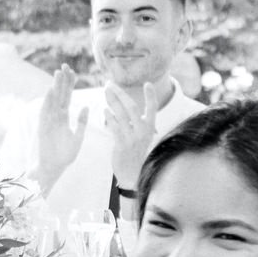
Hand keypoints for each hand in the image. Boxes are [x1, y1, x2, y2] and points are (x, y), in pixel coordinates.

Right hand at [33, 67, 87, 191]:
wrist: (53, 167)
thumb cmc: (65, 155)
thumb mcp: (77, 137)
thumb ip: (81, 122)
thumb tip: (86, 106)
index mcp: (64, 118)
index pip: (67, 97)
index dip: (69, 85)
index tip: (72, 72)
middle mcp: (55, 116)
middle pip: (59, 94)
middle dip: (62, 81)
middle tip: (64, 66)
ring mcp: (48, 120)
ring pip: (53, 100)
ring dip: (55, 86)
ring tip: (58, 72)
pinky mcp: (44, 127)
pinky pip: (46, 111)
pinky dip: (48, 101)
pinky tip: (51, 90)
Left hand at [106, 80, 161, 194]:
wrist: (133, 173)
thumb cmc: (136, 151)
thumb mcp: (141, 136)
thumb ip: (136, 122)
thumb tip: (124, 105)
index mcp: (150, 128)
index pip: (153, 108)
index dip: (150, 96)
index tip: (147, 83)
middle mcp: (143, 131)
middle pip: (132, 107)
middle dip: (120, 93)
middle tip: (110, 84)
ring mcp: (132, 138)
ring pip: (121, 115)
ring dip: (111, 101)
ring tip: (105, 91)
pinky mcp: (122, 144)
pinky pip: (114, 127)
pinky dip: (109, 117)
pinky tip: (104, 110)